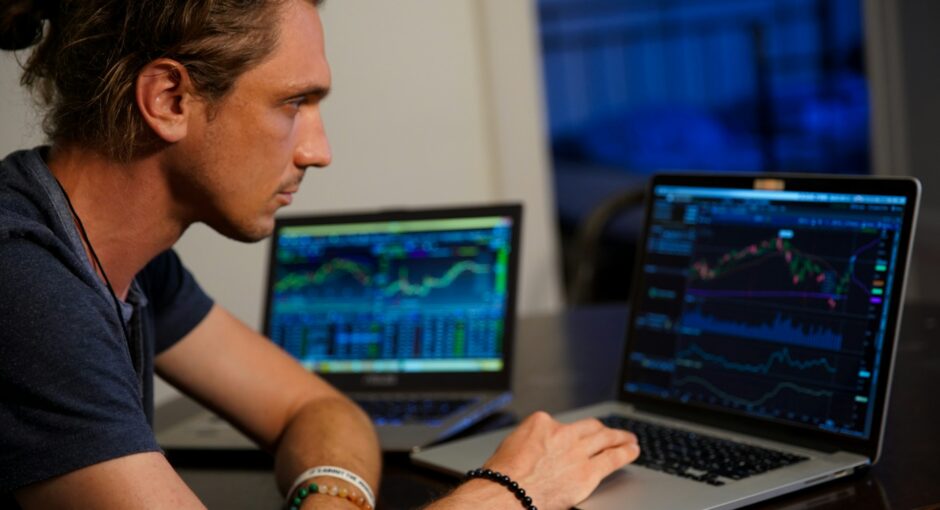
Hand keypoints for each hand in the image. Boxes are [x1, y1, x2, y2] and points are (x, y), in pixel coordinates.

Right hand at [483, 411, 639, 509]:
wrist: (506, 492)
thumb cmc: (502, 476)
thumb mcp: (510, 447)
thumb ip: (529, 444)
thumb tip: (535, 451)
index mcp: (540, 423)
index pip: (560, 424)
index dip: (568, 432)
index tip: (573, 437)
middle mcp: (561, 432)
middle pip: (589, 428)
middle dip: (601, 429)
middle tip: (611, 431)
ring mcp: (577, 451)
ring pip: (605, 439)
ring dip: (619, 437)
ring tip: (629, 438)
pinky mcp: (587, 471)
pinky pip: (612, 458)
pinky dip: (625, 453)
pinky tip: (632, 451)